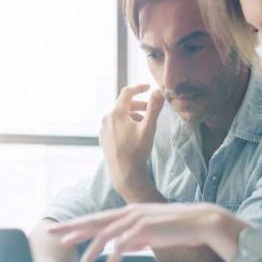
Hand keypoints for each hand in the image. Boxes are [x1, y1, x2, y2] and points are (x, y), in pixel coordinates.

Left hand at [49, 203, 242, 261]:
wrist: (203, 222)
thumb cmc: (179, 228)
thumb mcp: (153, 231)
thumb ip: (137, 236)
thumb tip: (125, 246)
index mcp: (129, 212)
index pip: (97, 218)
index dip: (78, 224)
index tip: (61, 230)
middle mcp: (129, 212)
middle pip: (93, 221)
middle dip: (71, 230)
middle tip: (52, 236)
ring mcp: (136, 219)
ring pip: (104, 236)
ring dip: (90, 254)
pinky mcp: (145, 230)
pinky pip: (122, 248)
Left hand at [100, 84, 164, 200]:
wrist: (125, 174)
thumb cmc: (137, 151)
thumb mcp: (148, 128)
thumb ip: (154, 108)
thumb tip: (158, 91)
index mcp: (116, 113)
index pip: (127, 93)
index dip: (138, 88)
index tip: (148, 87)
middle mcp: (106, 119)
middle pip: (123, 105)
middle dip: (138, 105)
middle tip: (150, 110)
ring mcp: (103, 130)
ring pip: (119, 116)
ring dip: (132, 116)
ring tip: (143, 125)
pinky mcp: (104, 139)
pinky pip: (115, 126)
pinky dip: (125, 125)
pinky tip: (133, 135)